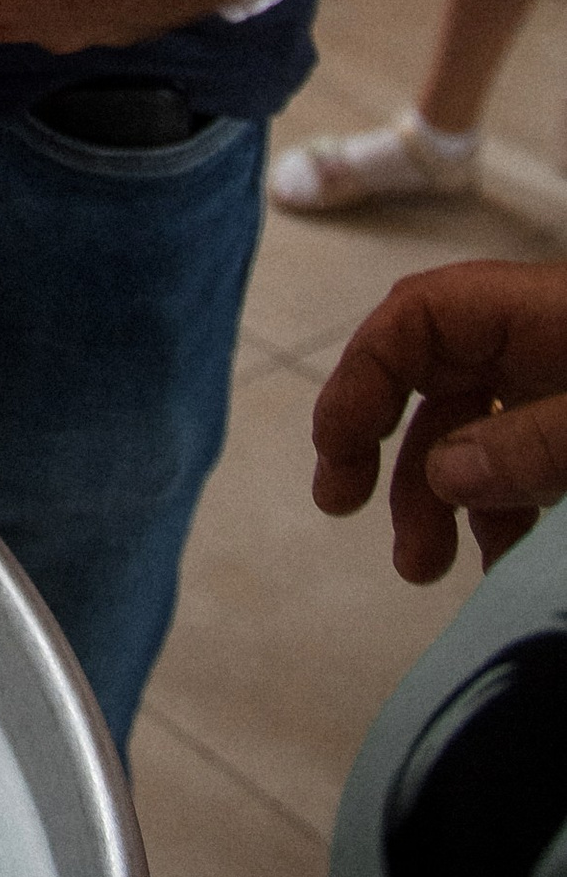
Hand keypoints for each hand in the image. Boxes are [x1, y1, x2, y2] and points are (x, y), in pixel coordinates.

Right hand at [311, 259, 566, 580]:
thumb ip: (532, 443)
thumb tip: (442, 475)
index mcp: (534, 309)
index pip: (417, 316)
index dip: (362, 376)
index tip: (332, 449)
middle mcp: (534, 338)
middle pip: (430, 375)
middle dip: (380, 442)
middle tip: (339, 505)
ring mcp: (558, 381)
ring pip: (472, 428)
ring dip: (436, 495)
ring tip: (424, 567)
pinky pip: (519, 458)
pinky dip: (497, 508)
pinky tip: (494, 556)